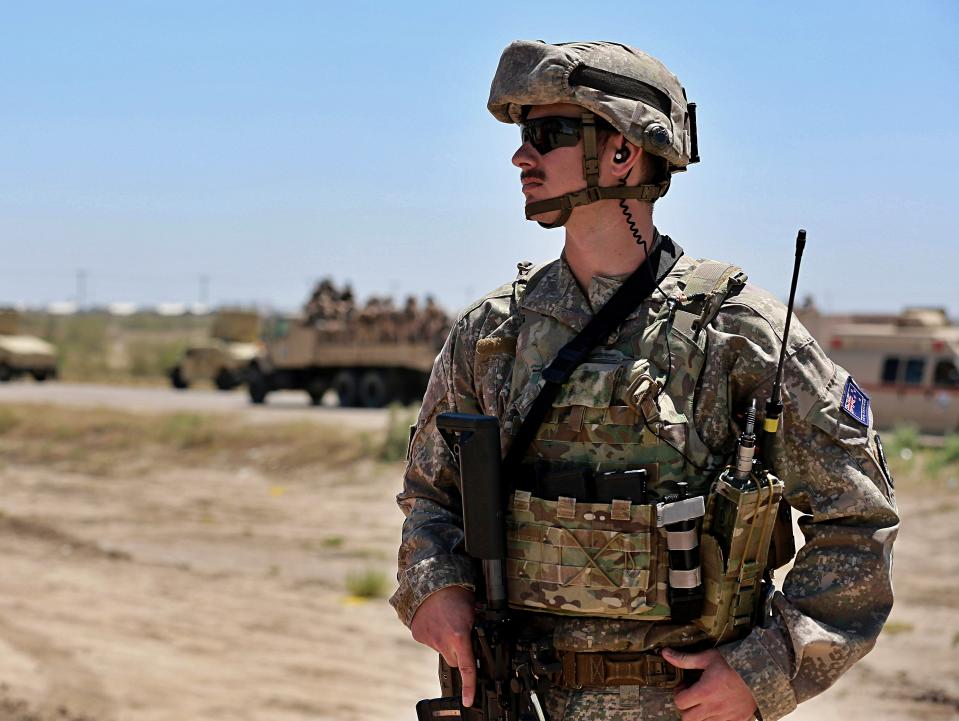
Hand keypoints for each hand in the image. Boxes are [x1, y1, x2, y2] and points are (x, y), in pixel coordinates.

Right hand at [410, 586, 477, 705]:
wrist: (430, 579)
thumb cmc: (455, 591)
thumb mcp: (473, 610)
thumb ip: (476, 628)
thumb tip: (484, 637)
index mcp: (459, 636)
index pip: (467, 667)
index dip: (470, 686)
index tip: (469, 699)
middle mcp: (443, 641)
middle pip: (454, 660)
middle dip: (459, 652)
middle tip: (461, 634)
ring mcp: (429, 639)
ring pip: (442, 651)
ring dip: (446, 643)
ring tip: (448, 622)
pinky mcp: (418, 634)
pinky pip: (430, 642)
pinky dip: (434, 635)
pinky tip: (437, 620)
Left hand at [662, 647, 757, 720]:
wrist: (761, 672)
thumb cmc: (733, 664)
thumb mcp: (708, 657)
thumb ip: (685, 659)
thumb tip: (665, 653)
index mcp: (704, 691)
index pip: (680, 702)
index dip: (679, 694)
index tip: (685, 686)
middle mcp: (713, 707)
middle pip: (687, 718)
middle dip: (685, 708)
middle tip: (691, 697)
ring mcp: (725, 716)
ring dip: (699, 715)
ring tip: (704, 702)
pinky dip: (713, 720)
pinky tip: (716, 708)